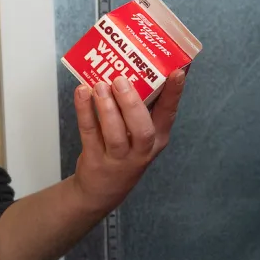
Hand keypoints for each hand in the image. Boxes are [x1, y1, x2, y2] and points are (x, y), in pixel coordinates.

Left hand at [71, 70, 187, 210]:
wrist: (102, 191)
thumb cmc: (125, 153)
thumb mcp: (141, 136)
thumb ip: (140, 108)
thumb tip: (137, 68)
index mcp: (157, 139)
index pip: (168, 114)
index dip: (174, 93)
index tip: (177, 72)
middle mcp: (141, 151)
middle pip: (141, 130)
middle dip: (131, 103)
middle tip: (120, 80)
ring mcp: (118, 158)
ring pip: (115, 134)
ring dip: (107, 108)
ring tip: (100, 86)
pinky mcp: (95, 160)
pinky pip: (90, 133)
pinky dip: (85, 111)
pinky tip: (82, 93)